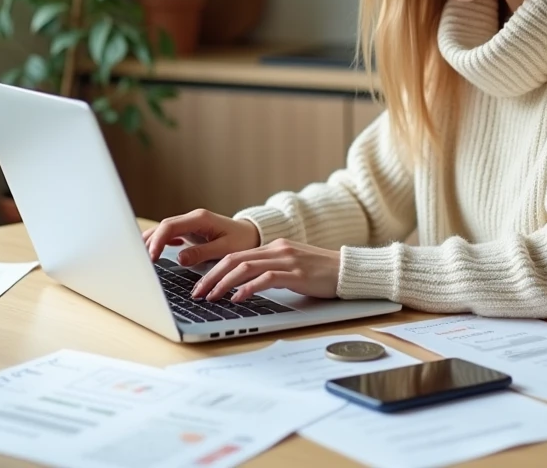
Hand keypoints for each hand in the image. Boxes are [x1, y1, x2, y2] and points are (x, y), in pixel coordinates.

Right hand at [143, 209, 260, 266]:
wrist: (251, 234)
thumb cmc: (242, 241)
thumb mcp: (225, 249)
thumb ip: (202, 252)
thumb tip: (180, 258)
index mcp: (200, 219)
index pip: (170, 226)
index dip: (157, 241)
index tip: (150, 258)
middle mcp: (192, 218)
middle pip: (162, 227)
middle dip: (149, 243)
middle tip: (138, 262)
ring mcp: (189, 224)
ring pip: (163, 230)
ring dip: (151, 243)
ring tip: (140, 260)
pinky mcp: (189, 231)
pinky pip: (169, 235)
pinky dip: (158, 243)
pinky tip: (151, 255)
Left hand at [190, 239, 339, 302]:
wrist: (349, 270)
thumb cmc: (322, 273)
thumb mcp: (292, 266)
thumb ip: (271, 270)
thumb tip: (245, 286)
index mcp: (274, 247)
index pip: (236, 255)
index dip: (214, 269)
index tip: (201, 284)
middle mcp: (277, 249)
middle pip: (234, 259)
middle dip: (211, 276)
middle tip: (197, 292)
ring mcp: (287, 259)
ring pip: (245, 267)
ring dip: (224, 283)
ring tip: (211, 296)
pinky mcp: (296, 272)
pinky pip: (266, 278)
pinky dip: (248, 288)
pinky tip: (238, 298)